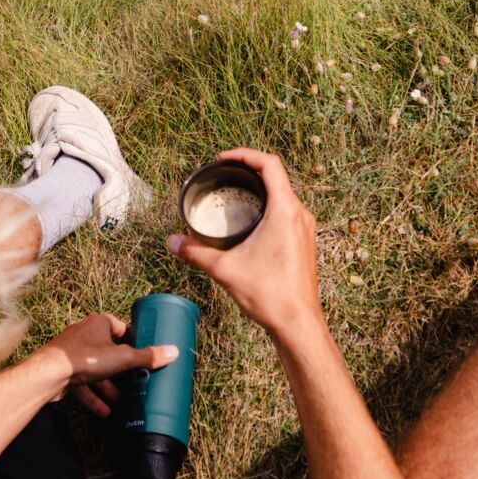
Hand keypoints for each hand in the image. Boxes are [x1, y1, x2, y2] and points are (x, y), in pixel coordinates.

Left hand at [34, 314, 178, 419]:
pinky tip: (104, 411)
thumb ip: (146, 357)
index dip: (132, 339)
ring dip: (107, 386)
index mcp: (98, 324)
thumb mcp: (122, 358)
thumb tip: (173, 352)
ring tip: (120, 400)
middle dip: (121, 369)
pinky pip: (82, 384)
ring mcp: (72, 354)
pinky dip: (93, 397)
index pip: (120, 327)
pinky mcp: (64, 371)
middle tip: (134, 380)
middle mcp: (84, 335)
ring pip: (95, 371)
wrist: (48, 374)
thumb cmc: (84, 358)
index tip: (142, 352)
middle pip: (108, 351)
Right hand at [167, 148, 321, 337]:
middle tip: (225, 175)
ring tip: (236, 195)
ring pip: (283, 196)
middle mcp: (300, 214)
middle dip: (249, 171)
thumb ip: (196, 252)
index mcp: (285, 210)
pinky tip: (252, 222)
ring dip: (261, 190)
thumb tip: (171, 242)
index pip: (269, 165)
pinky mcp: (305, 242)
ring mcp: (306, 229)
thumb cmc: (269, 294)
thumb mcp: (225, 269)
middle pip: (277, 177)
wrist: (297, 323)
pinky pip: (288, 213)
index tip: (224, 159)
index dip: (245, 155)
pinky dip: (270, 207)